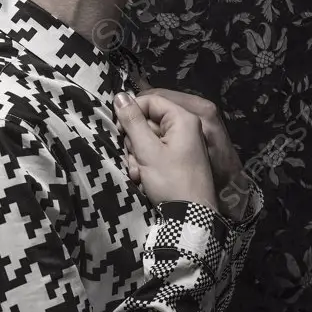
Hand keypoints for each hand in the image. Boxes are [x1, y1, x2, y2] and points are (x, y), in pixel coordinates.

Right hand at [123, 87, 251, 219]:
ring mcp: (182, 143)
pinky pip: (155, 152)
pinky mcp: (178, 158)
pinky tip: (142, 177)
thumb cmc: (171, 180)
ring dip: (137, 155)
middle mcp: (185, 127)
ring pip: (148, 139)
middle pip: (148, 121)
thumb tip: (119, 95)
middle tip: (134, 159)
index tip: (119, 129)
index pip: (150, 100)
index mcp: (183, 118)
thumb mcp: (147, 150)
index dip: (131, 112)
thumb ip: (132, 121)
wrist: (191, 215)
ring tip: (138, 173)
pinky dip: (145, 163)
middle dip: (134, 141)